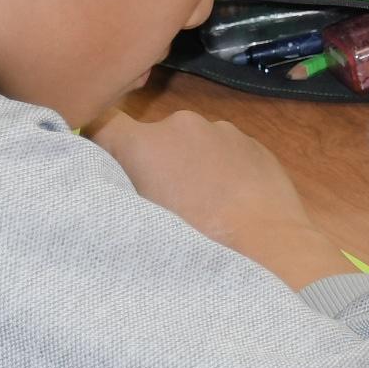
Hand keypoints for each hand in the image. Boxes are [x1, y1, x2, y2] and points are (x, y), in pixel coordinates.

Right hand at [90, 111, 355, 288]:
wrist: (269, 245)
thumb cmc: (196, 240)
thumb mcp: (141, 221)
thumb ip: (117, 188)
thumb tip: (105, 173)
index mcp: (144, 142)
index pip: (103, 122)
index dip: (99, 140)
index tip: (104, 163)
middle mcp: (181, 123)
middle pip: (152, 137)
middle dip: (154, 162)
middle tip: (165, 203)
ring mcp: (222, 130)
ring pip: (192, 144)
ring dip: (191, 165)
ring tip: (205, 207)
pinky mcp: (254, 143)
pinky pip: (225, 152)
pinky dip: (222, 171)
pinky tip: (232, 203)